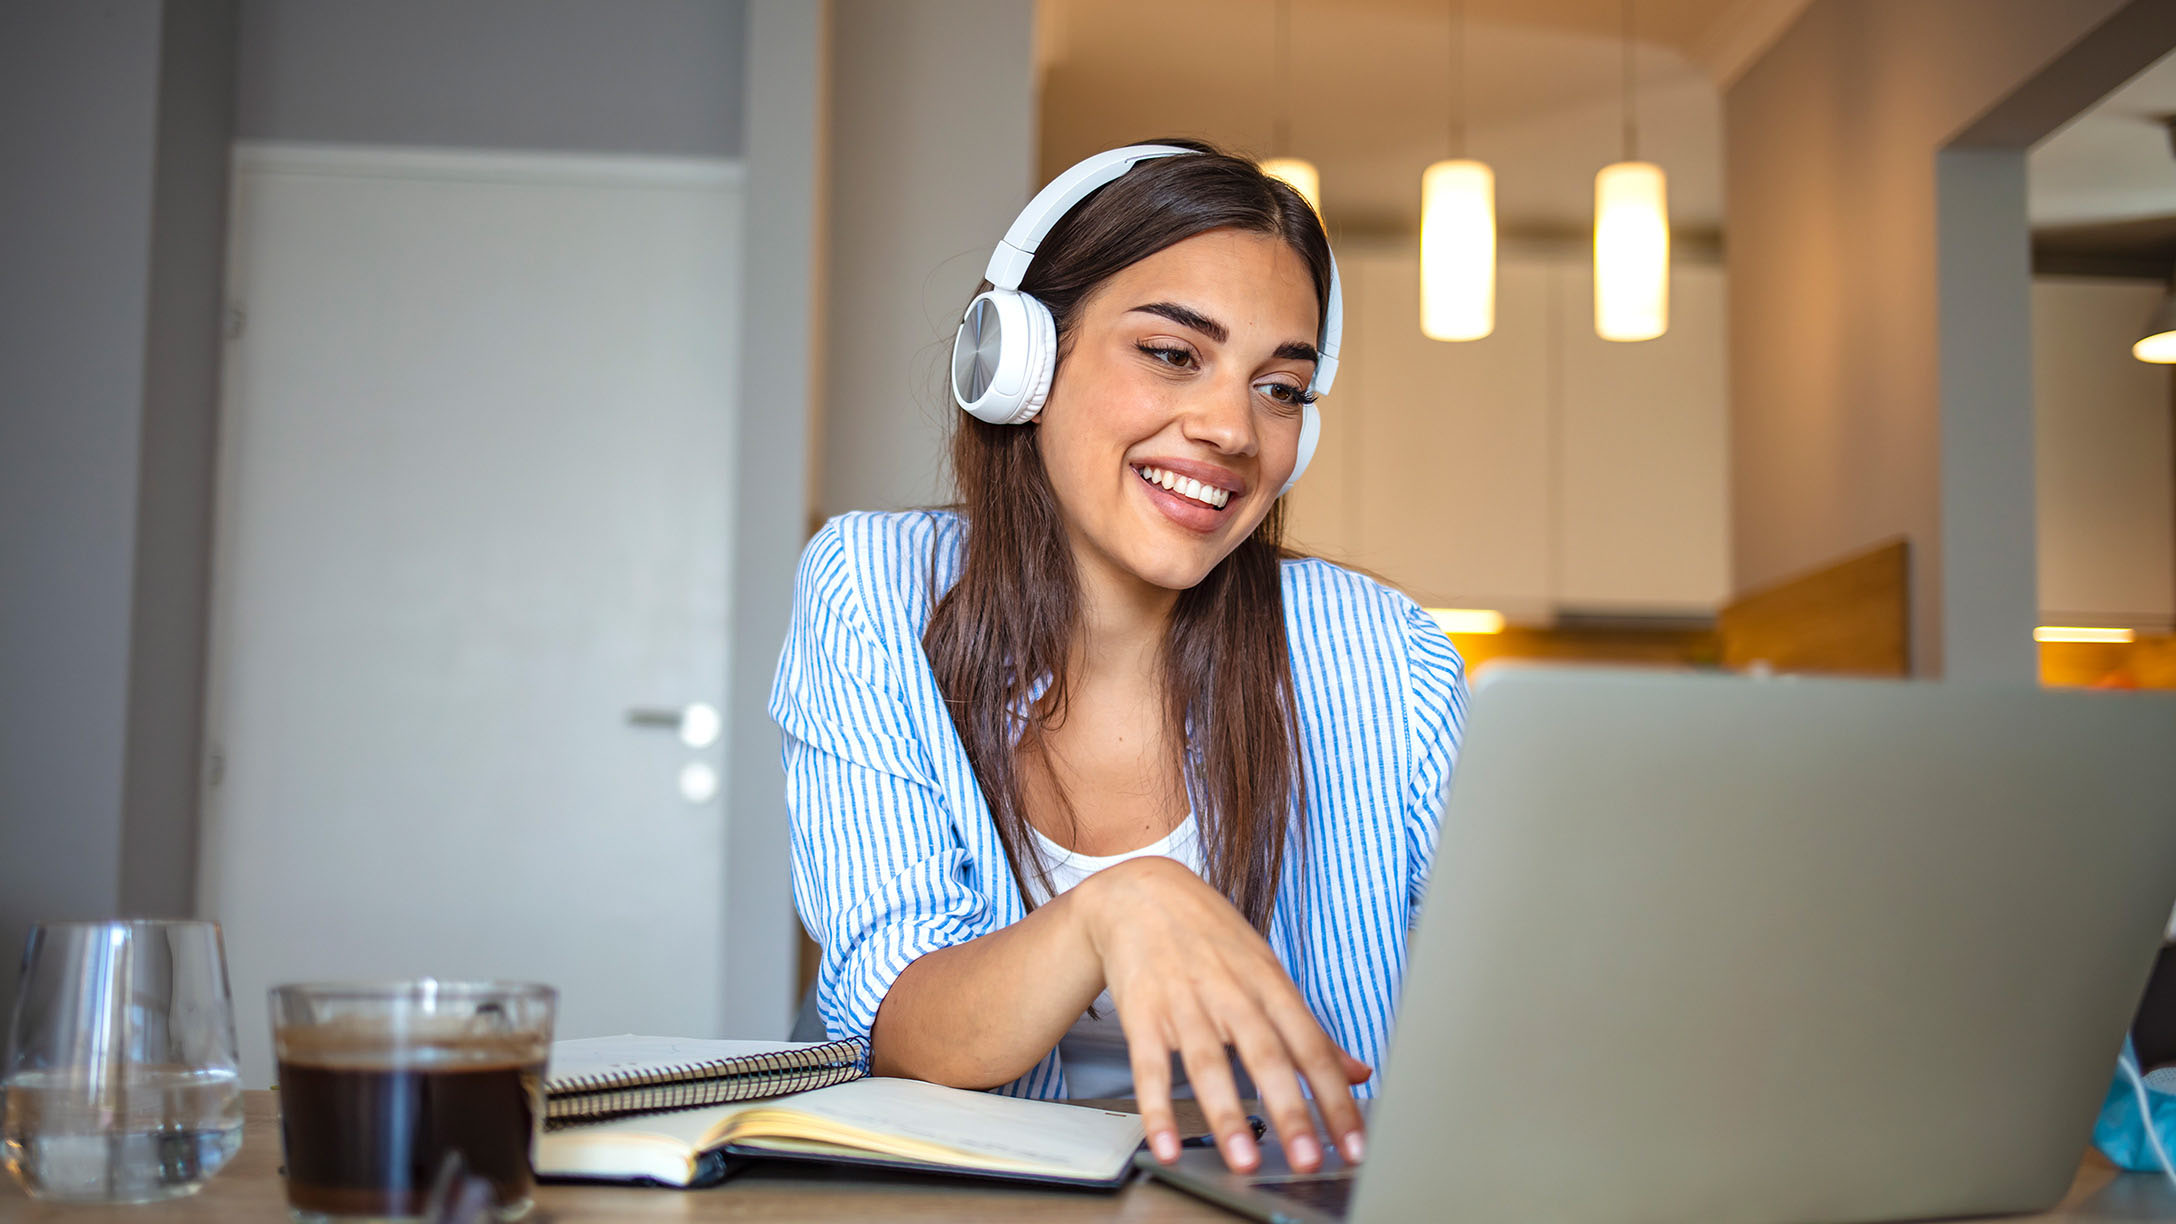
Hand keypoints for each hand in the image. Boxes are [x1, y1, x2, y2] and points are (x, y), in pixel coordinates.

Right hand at [1077, 856, 1370, 1173]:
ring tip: (1244, 1161)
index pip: (1311, 1046)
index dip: (1335, 1097)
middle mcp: (1231, 993)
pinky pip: (1149, 1066)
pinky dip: (1156, 1107)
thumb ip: (1308, 1028)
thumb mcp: (1266, 971)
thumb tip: (1358, 1072)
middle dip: (1290, 1111)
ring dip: (1227, 1114)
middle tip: (1309, 1160)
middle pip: (1266, 1055)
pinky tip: (1166, 1144)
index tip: (1353, 1145)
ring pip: (1208, 1062)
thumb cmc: (1210, 935)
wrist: (1139, 892)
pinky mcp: (1142, 1012)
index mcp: (1269, 984)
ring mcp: (1184, 1002)